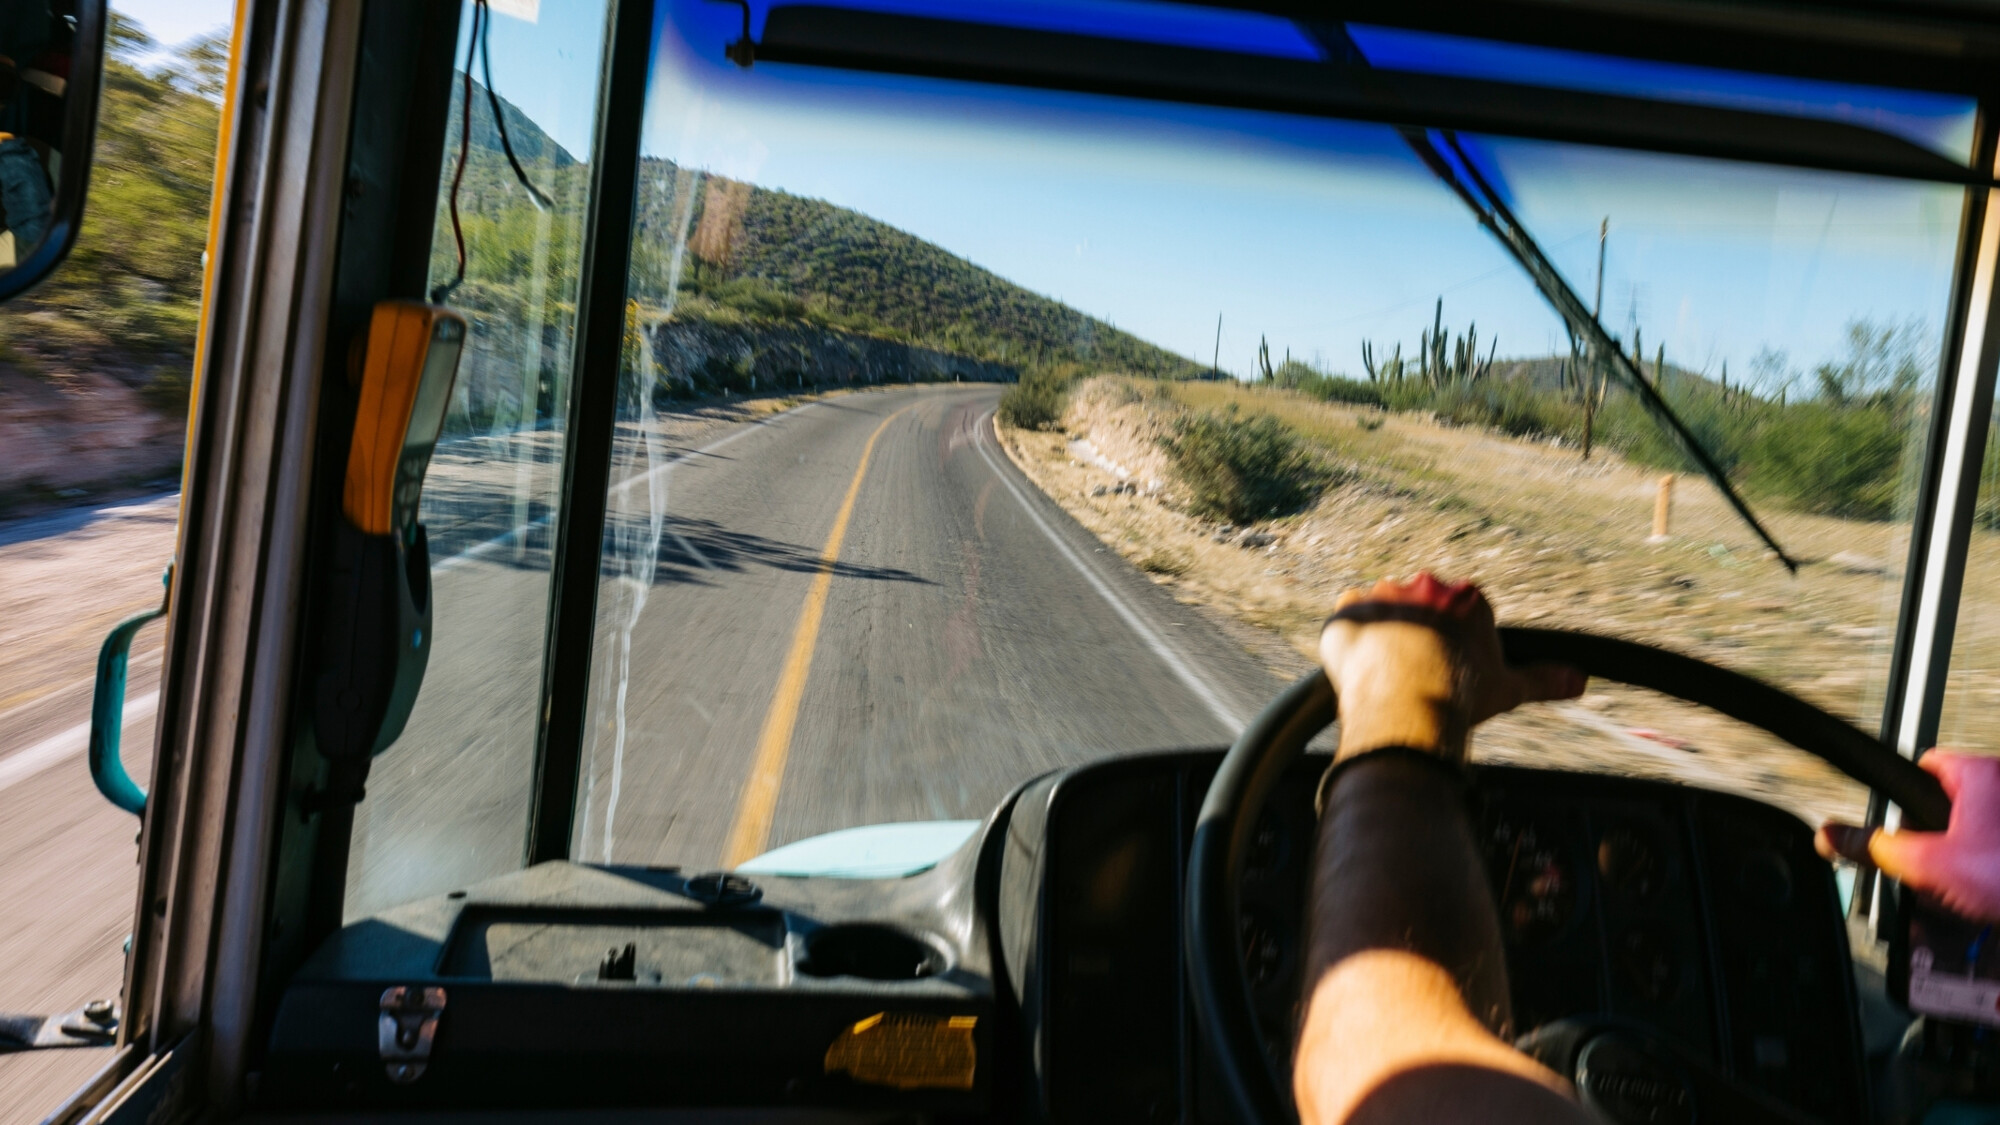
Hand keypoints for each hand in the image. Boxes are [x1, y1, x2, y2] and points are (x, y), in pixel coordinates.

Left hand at [1319, 574, 1584, 762]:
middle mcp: (1427, 587)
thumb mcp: (1509, 688)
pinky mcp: (1349, 609)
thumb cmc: (1461, 695)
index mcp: (1469, 599)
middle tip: (1418, 674)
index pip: (1464, 613)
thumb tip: (1579, 680)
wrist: (1406, 700)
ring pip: (1385, 610)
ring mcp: (1385, 595)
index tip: (1450, 667)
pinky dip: (1350, 638)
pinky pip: (1347, 619)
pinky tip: (1359, 664)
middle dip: (1421, 634)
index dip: (1456, 643)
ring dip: (1385, 633)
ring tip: (1388, 674)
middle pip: (1424, 607)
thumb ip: (1543, 680)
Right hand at [1816, 749, 1999, 922]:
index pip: (1929, 764)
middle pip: (1951, 806)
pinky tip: (1986, 903)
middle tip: (1928, 871)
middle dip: (1934, 842)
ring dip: (1962, 867)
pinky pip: (1993, 859)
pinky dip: (1986, 880)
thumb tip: (1834, 835)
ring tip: (1960, 895)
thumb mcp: (1931, 864)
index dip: (1905, 793)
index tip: (1898, 820)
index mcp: (1982, 774)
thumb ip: (1877, 848)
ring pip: (1976, 837)